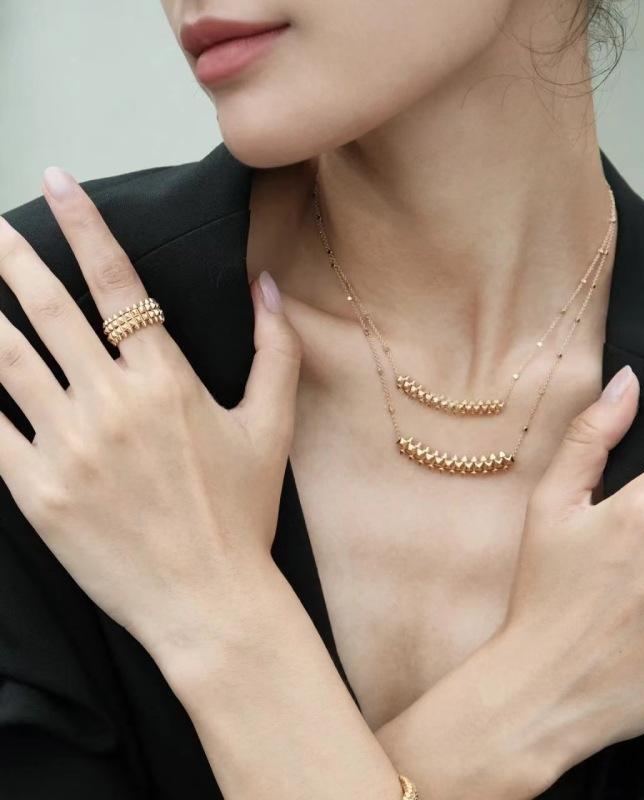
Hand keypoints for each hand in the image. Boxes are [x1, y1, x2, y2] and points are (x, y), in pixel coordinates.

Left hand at [0, 167, 301, 658]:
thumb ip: (276, 350)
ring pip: (5, 361)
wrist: (208, 599)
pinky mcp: (36, 490)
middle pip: (47, 311)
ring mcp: (67, 447)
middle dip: (13, 258)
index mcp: (166, 381)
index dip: (86, 226)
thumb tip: (267, 286)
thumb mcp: (273, 428)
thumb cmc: (242, 512)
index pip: (119, 284)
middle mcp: (111, 402)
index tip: (58, 182)